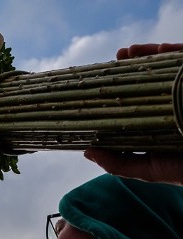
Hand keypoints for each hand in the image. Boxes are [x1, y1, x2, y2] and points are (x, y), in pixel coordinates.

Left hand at [83, 43, 182, 184]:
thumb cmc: (181, 169)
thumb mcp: (148, 168)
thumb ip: (118, 163)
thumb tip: (87, 152)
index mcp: (155, 119)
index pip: (136, 98)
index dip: (120, 87)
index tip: (102, 78)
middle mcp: (171, 103)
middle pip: (151, 79)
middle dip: (133, 66)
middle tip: (117, 57)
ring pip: (168, 67)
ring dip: (149, 54)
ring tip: (129, 50)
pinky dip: (176, 52)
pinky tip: (162, 47)